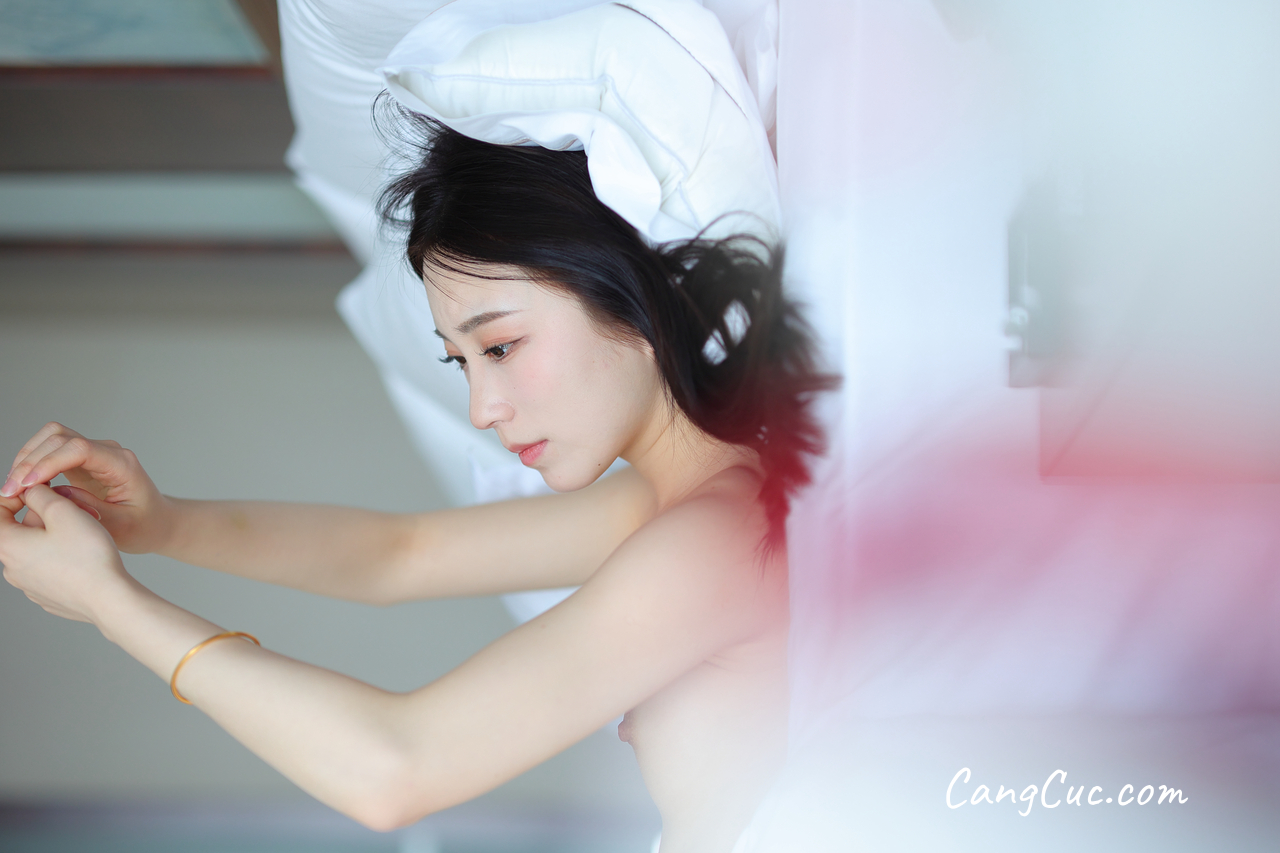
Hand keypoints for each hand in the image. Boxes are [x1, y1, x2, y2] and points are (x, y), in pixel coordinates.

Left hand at [0, 484, 131, 623]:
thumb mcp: (63, 511)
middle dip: (47, 515)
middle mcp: (11, 569)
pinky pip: (50, 568)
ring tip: (87, 532)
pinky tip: (86, 556)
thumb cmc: (86, 556)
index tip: (42, 490)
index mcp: (8, 545)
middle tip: (78, 509)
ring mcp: (28, 585)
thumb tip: (31, 490)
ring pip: (37, 549)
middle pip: (22, 530)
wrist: (108, 598)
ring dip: (58, 535)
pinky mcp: (47, 596)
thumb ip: (40, 494)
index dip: (17, 496)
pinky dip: (64, 556)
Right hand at [3, 422, 175, 553]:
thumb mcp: (121, 526)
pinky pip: (51, 450)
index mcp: (121, 465)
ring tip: (12, 489)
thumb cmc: (143, 527)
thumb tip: (55, 492)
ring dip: (27, 459)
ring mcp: (94, 453)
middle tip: (10, 492)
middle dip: (30, 461)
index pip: (79, 448)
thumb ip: (89, 508)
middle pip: (60, 437)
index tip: (27, 485)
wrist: (157, 522)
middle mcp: (107, 452)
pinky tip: (22, 486)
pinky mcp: (82, 461)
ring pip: (51, 438)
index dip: (49, 462)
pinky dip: (32, 463)